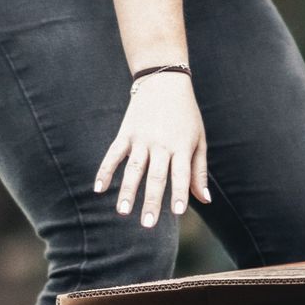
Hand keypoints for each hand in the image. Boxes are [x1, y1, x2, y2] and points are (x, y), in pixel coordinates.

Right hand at [95, 74, 210, 228]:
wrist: (164, 80)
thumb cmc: (186, 115)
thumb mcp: (198, 139)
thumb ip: (199, 171)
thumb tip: (205, 200)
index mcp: (181, 146)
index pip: (181, 174)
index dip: (179, 193)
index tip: (176, 212)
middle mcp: (161, 144)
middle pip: (156, 176)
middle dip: (151, 201)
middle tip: (147, 224)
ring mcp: (141, 138)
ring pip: (133, 168)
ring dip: (127, 190)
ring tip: (122, 211)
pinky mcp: (125, 133)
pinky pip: (113, 154)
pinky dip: (105, 170)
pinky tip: (99, 189)